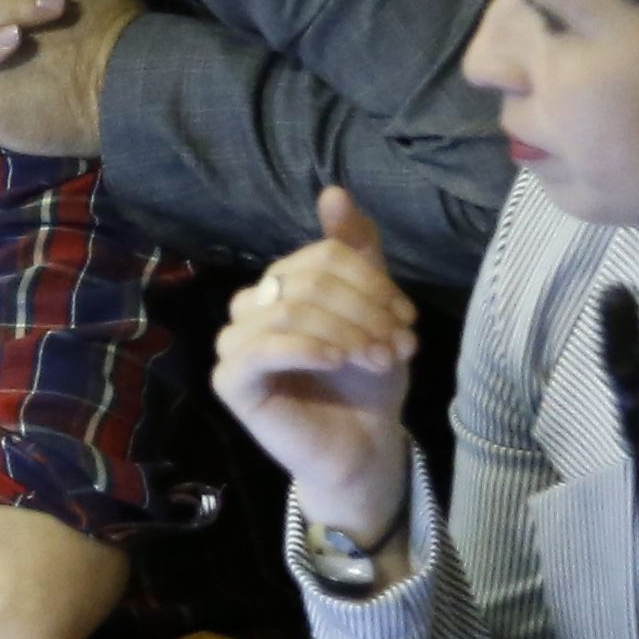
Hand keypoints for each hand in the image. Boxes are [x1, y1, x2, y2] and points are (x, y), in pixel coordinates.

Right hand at [211, 188, 419, 543]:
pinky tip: (336, 362)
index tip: (407, 320)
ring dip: (346, 333)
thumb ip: (357, 252)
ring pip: (291, 310)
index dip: (372, 283)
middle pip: (309, 281)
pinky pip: (261, 349)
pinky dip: (306, 349)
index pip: (324, 255)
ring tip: (380, 359)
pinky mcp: (230, 380)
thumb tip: (333, 191)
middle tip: (398, 347)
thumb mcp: (373, 310)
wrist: (362, 447)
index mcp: (282, 282)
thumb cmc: (365, 382)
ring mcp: (236, 342)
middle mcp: (251, 304)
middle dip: (364, 312)